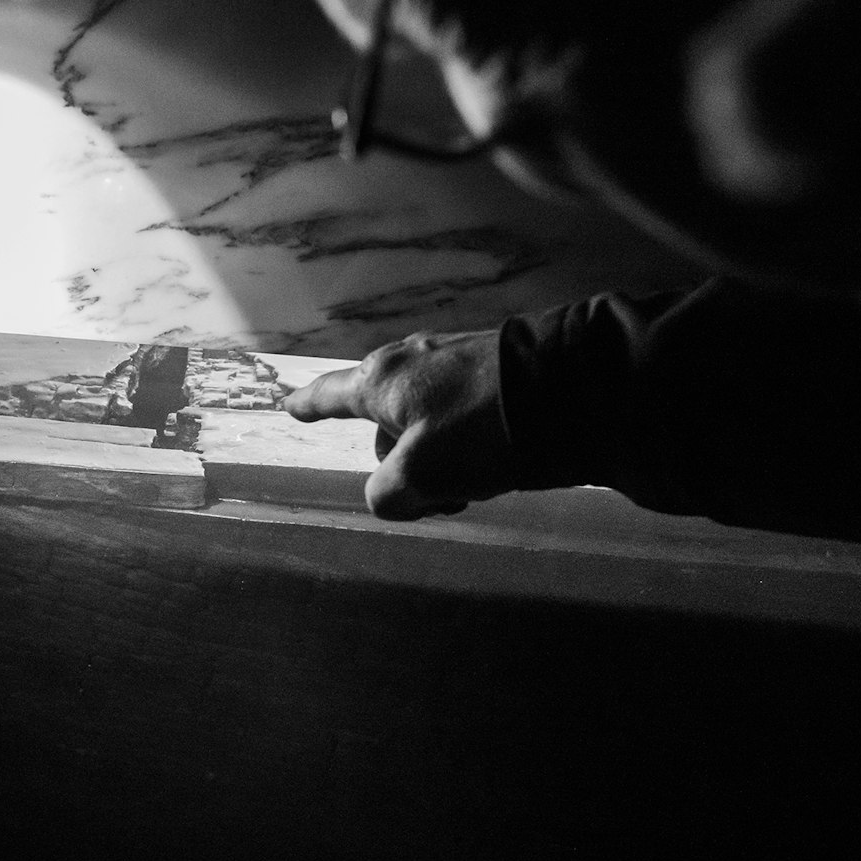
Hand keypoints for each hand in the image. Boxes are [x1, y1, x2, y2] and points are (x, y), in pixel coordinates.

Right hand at [282, 329, 519, 519]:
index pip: (331, 396)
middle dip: (404, 467)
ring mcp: (455, 364)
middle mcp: (412, 363)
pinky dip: (472, 448)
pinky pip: (465, 420)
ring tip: (480, 483)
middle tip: (439, 496)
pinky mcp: (495, 372)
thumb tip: (392, 494)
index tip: (289, 406)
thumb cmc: (480, 431)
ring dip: (444, 464)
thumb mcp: (419, 476)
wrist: (572, 390)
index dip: (309, 406)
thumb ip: (387, 494)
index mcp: (381, 381)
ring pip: (429, 428)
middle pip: (386, 427)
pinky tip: (502, 462)